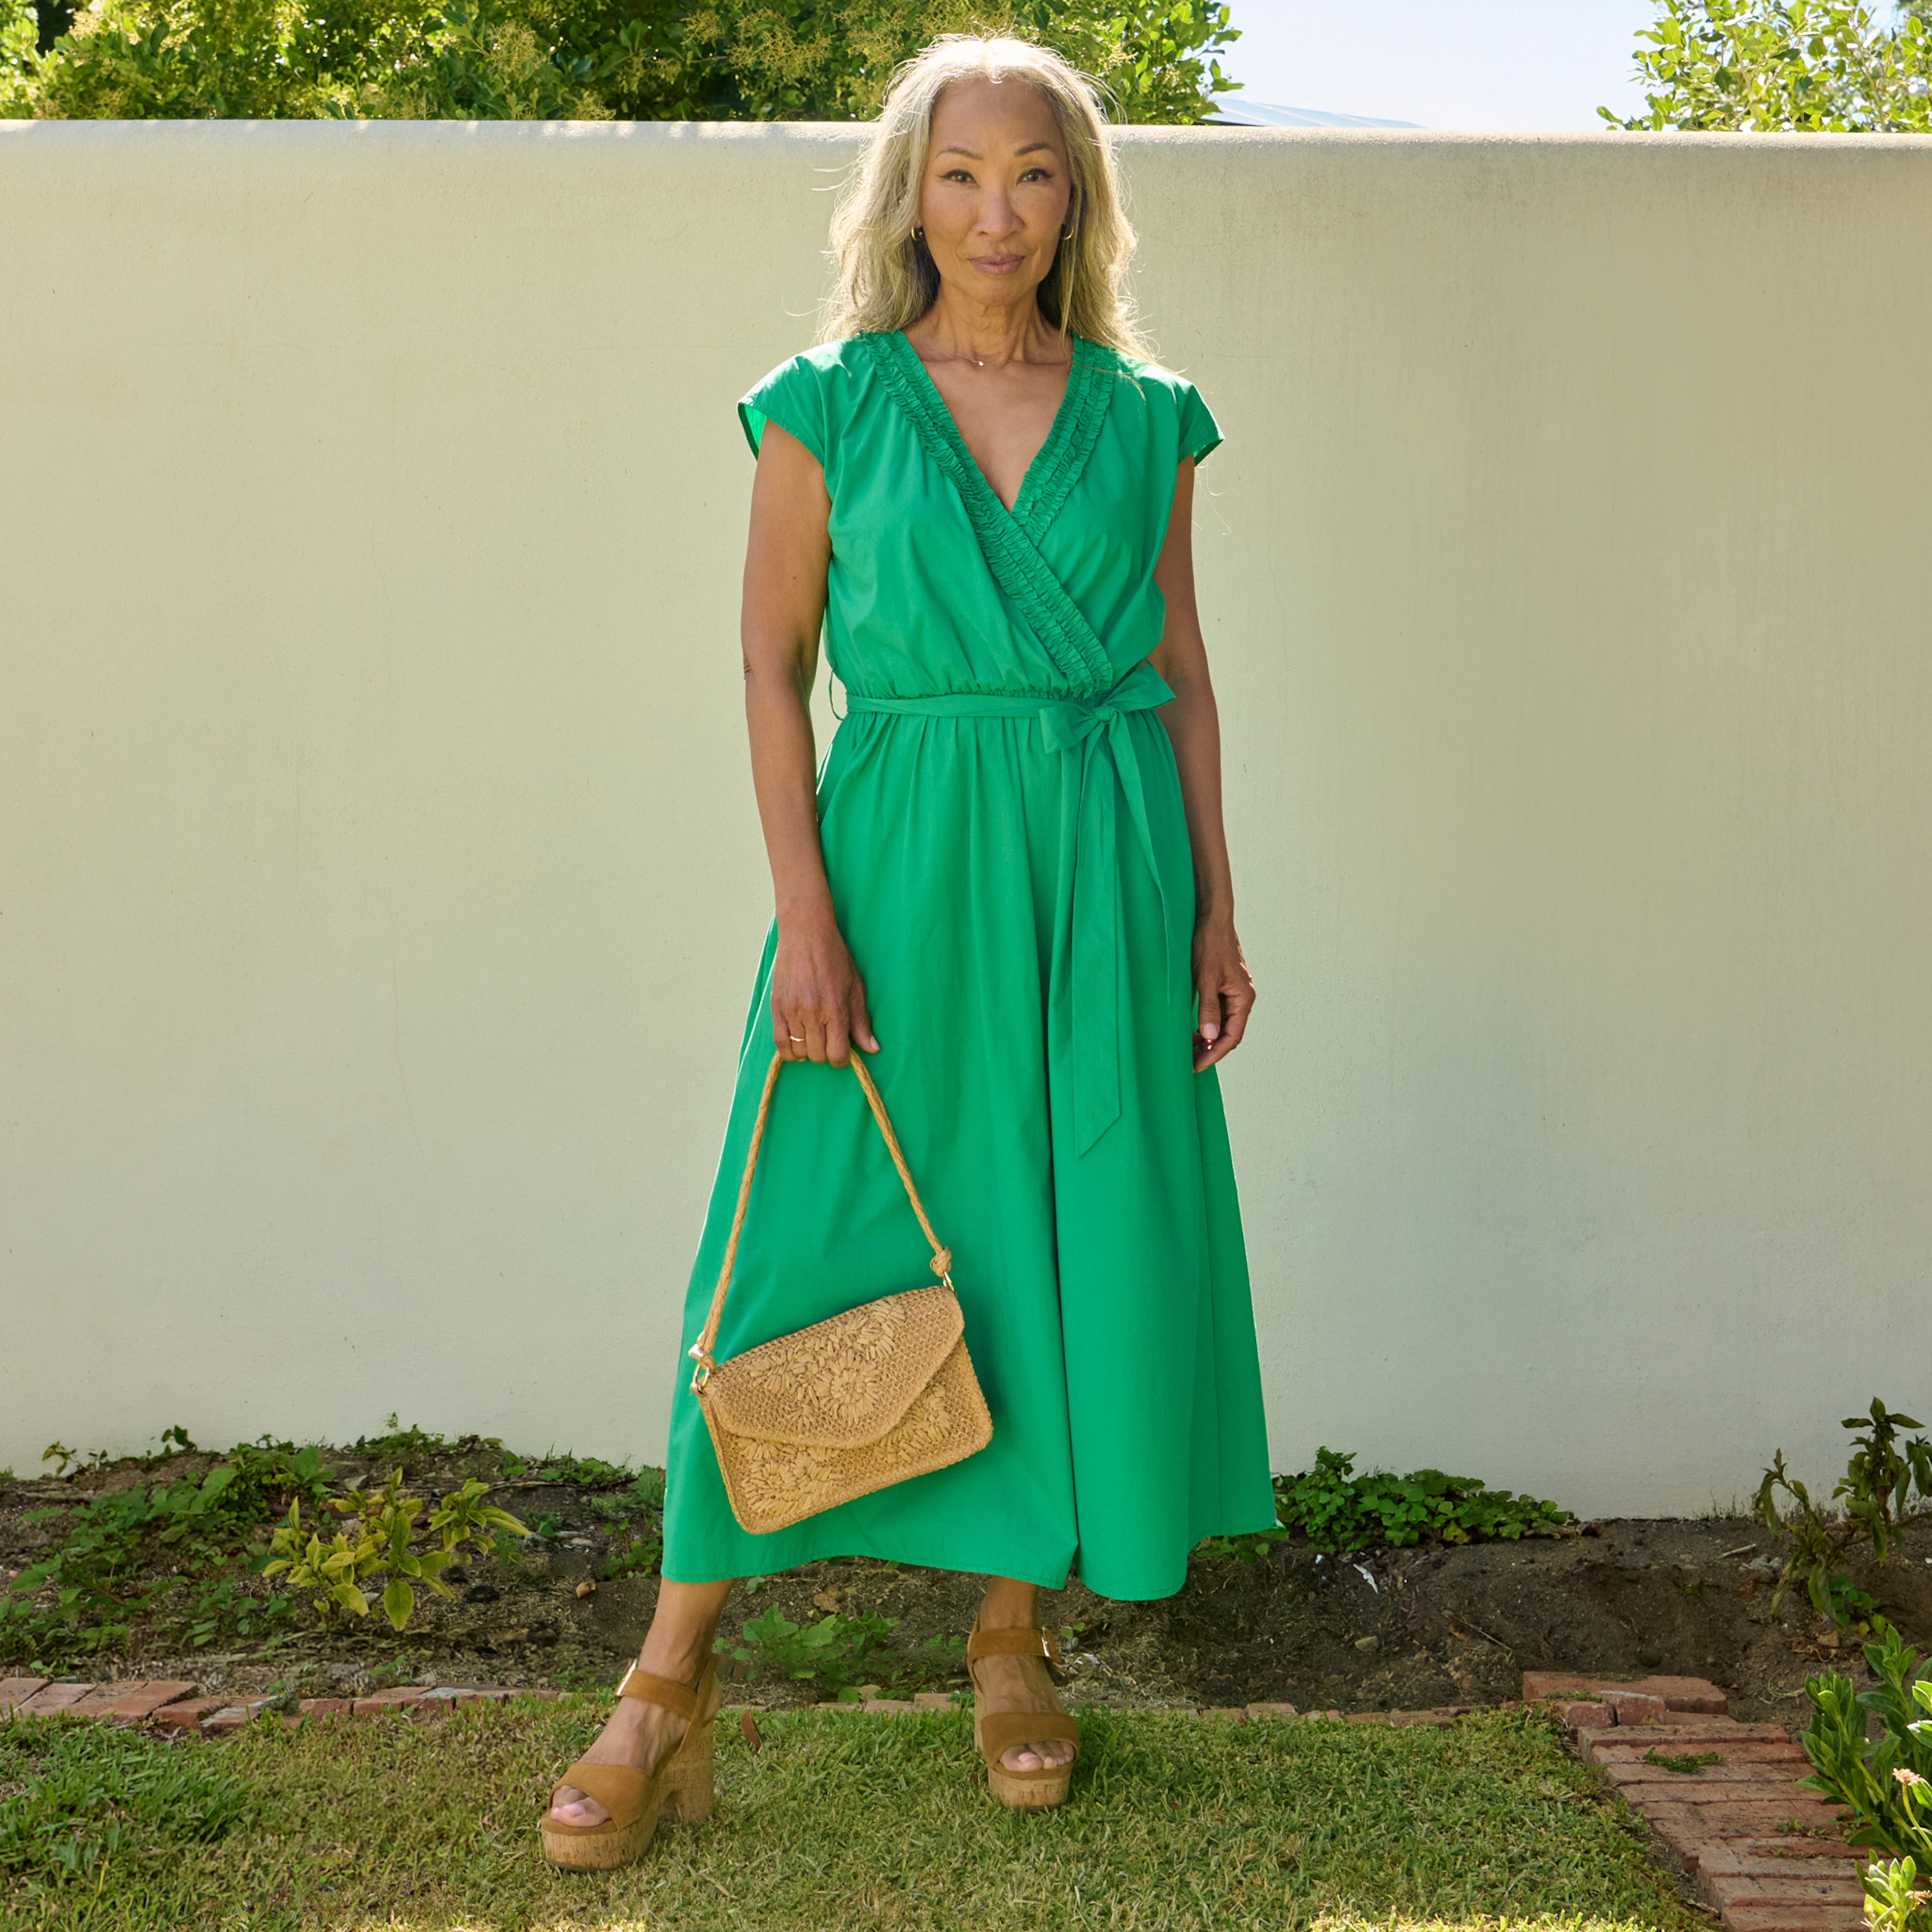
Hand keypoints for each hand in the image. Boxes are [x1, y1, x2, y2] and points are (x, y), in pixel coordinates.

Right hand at [771, 915, 877, 1066]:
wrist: (806, 934)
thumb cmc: (835, 957)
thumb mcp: (856, 987)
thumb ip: (861, 1021)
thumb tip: (872, 1048)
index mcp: (836, 1009)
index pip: (838, 1054)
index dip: (842, 1058)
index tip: (843, 1051)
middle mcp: (813, 1013)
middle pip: (818, 1056)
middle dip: (825, 1054)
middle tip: (828, 1040)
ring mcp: (792, 1011)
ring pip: (799, 1051)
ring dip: (808, 1050)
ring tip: (813, 1038)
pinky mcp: (777, 1007)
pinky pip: (779, 1042)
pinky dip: (788, 1050)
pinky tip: (797, 1044)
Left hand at [1191, 912, 1254, 1072]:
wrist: (1212, 919)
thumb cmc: (1210, 944)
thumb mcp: (1205, 977)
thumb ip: (1208, 1008)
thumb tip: (1209, 1037)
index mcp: (1242, 998)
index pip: (1232, 1036)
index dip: (1215, 1053)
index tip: (1197, 1065)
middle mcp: (1242, 998)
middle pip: (1229, 1033)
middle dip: (1210, 1050)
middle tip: (1189, 1062)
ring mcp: (1233, 993)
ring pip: (1223, 1024)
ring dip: (1208, 1038)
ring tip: (1188, 1049)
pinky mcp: (1224, 987)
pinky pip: (1218, 1013)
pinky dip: (1207, 1024)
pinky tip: (1193, 1030)